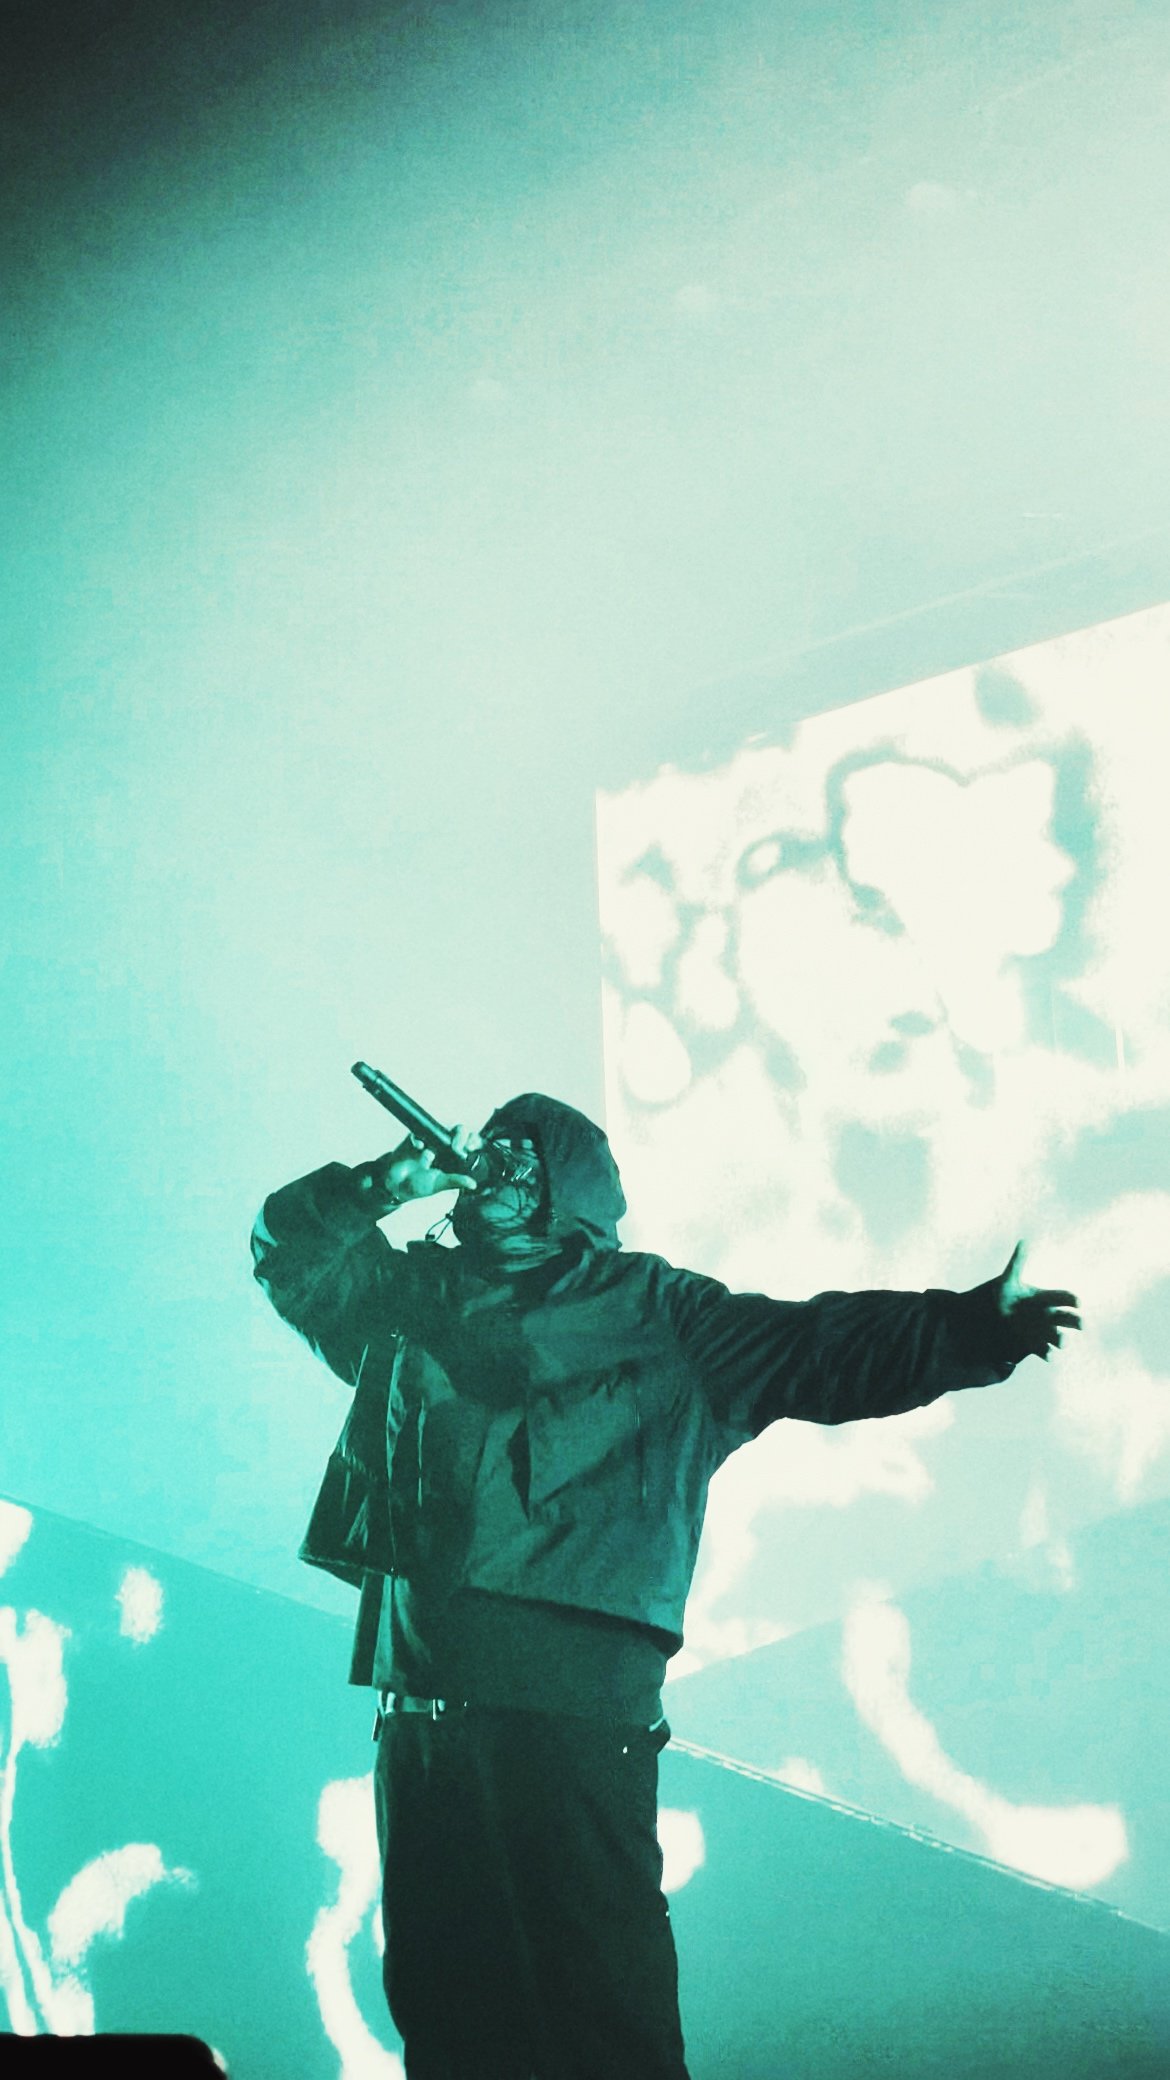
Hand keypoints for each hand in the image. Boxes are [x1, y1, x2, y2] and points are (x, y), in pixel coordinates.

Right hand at [384, 1125, 482, 1199]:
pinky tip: (420, 1148)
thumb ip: (455, 1181)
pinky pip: (418, 1134)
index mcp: (453, 1157)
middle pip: (457, 1131)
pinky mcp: (413, 1138)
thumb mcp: (439, 1184)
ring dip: (443, 1135)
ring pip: (440, 1128)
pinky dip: (420, 1140)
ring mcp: (428, 1140)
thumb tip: (473, 1184)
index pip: (467, 1144)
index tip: (471, 1148)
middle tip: (457, 1147)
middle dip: (461, 1135)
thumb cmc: (418, 1184)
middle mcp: (443, 1146)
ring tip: (443, 1147)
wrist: (395, 1184)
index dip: (472, 1142)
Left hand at [994, 1241, 1080, 1359]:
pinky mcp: (1033, 1344)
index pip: (1067, 1298)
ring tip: (1060, 1340)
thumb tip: (1024, 1240)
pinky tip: (1047, 1354)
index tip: (1078, 1302)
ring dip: (1062, 1339)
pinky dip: (1048, 1354)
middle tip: (1080, 1323)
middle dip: (1078, 1322)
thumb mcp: (1009, 1278)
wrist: (994, 1312)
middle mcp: (1049, 1315)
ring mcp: (1043, 1330)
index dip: (1074, 1300)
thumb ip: (1018, 1261)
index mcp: (1047, 1298)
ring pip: (1061, 1338)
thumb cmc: (1007, 1293)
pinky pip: (1046, 1352)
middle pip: (1072, 1320)